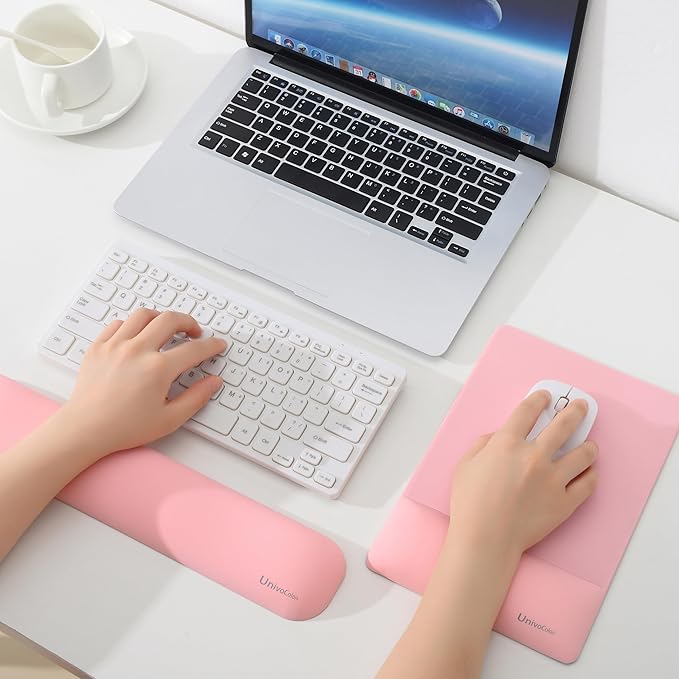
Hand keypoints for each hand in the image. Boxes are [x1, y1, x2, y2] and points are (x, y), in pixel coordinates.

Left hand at [60, 309, 226, 460]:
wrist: (85, 430)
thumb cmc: (124, 428)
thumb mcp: (169, 419)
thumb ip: (196, 398)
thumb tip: (213, 382)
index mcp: (157, 369)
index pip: (194, 349)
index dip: (211, 345)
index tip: (216, 345)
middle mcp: (137, 351)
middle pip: (170, 319)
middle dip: (189, 322)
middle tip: (194, 332)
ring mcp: (115, 346)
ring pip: (144, 315)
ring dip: (161, 318)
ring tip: (167, 328)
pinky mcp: (98, 347)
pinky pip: (118, 324)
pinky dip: (132, 325)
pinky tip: (138, 336)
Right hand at [448, 390, 597, 556]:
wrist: (485, 538)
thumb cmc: (470, 503)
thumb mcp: (465, 465)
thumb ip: (482, 444)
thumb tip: (497, 437)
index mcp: (507, 444)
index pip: (528, 411)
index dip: (538, 399)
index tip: (545, 397)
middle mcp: (534, 456)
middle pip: (563, 425)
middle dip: (574, 411)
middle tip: (580, 405)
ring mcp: (553, 479)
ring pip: (583, 454)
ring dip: (588, 445)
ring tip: (590, 444)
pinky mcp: (565, 502)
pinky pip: (588, 484)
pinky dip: (591, 475)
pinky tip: (589, 471)